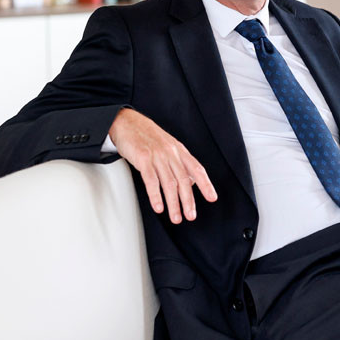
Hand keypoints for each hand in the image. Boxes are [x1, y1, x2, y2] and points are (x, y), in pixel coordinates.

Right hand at [109, 108, 216, 223]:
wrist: (126, 122)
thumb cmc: (146, 135)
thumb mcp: (168, 146)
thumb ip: (179, 163)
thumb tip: (190, 181)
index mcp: (179, 150)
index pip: (197, 169)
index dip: (205, 184)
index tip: (212, 197)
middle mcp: (171, 153)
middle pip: (183, 180)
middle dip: (188, 200)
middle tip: (190, 215)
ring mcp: (157, 155)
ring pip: (169, 183)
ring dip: (173, 203)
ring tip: (176, 217)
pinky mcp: (142, 158)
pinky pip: (151, 180)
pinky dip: (155, 196)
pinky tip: (159, 207)